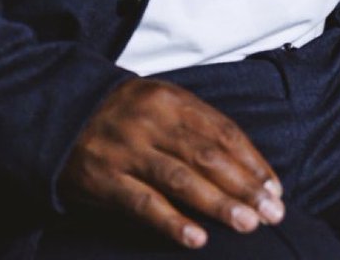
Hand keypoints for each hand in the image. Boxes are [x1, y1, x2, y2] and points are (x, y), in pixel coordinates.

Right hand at [60, 78, 283, 249]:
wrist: (63, 112)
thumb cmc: (128, 114)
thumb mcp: (164, 103)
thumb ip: (199, 127)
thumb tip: (246, 164)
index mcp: (175, 101)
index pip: (225, 133)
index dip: (252, 162)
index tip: (275, 188)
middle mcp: (155, 123)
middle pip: (210, 156)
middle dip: (245, 186)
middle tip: (273, 213)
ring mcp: (130, 151)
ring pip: (182, 179)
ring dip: (219, 204)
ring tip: (248, 224)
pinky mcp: (106, 180)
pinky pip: (144, 204)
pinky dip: (172, 222)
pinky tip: (196, 238)